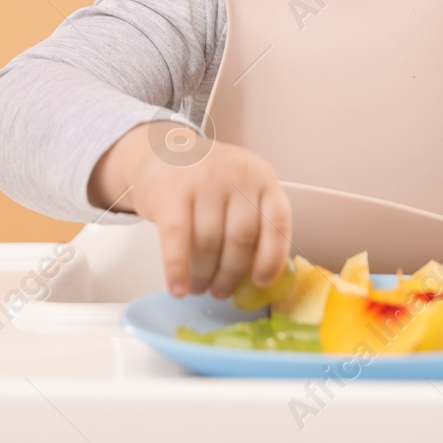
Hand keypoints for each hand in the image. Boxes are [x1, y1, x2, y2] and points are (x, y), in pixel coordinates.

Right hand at [89, 124, 292, 299]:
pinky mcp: (171, 191)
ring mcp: (204, 180)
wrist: (164, 151)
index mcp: (262, 177)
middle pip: (242, 238)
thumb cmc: (208, 179)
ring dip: (204, 274)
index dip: (272, 257)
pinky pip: (177, 239)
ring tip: (199, 287)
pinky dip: (177, 269)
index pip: (277, 222)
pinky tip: (178, 287)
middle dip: (231, 273)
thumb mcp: (241, 188)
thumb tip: (256, 277)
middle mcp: (237, 175)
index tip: (261, 282)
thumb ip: (254, 221)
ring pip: (209, 242)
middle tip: (221, 291)